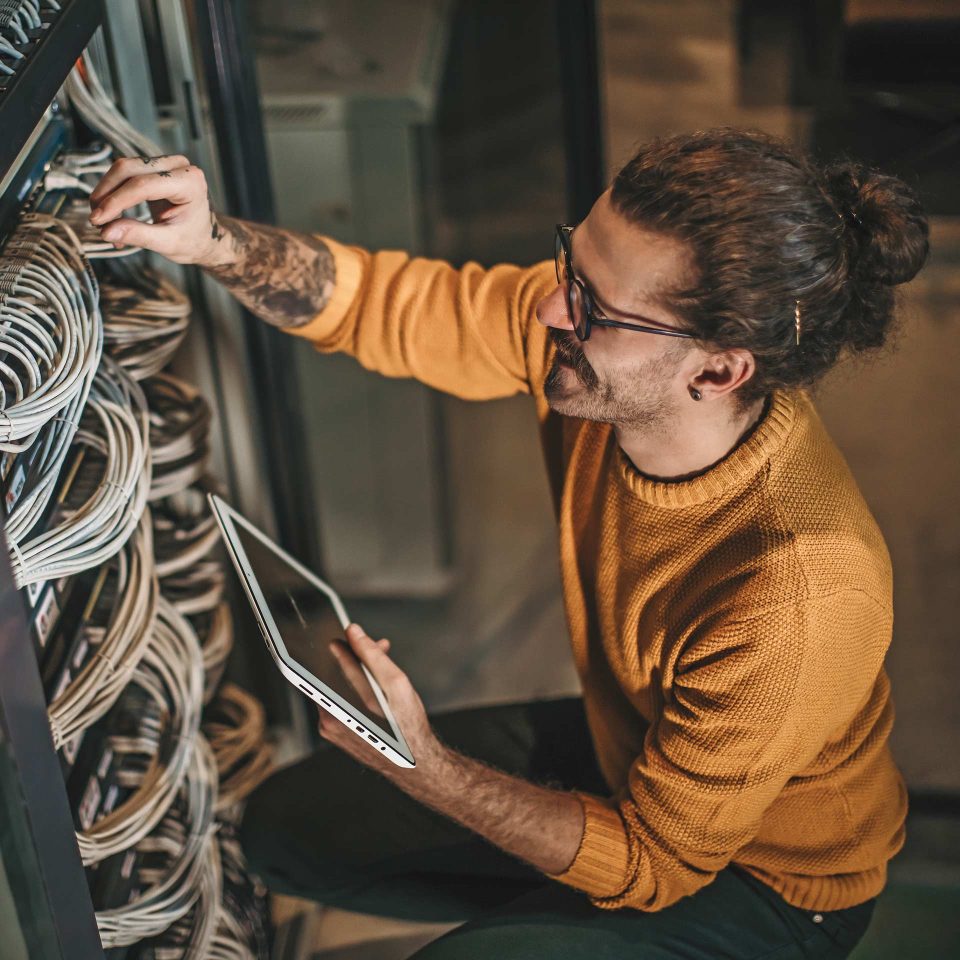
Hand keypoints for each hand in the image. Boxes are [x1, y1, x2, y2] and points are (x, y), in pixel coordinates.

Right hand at [88, 155, 230, 266]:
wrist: (204, 236)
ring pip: (122, 169)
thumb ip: (139, 235)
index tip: (97, 220)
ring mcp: (166, 163)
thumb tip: (105, 232)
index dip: (116, 201)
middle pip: (128, 169)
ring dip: (106, 195)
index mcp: (190, 182)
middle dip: (106, 195)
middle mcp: (178, 165)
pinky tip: (112, 217)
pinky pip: (125, 174)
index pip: (143, 185)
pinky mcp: (154, 167)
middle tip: (96, 222)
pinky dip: (113, 194)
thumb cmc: (192, 241)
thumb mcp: (168, 244)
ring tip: (104, 224)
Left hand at [318, 623, 444, 778]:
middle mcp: (329, 719)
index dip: (344, 644)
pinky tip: (375, 684)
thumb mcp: (395, 683)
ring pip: (338, 686)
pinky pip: (340, 700)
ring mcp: (330, 728)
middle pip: (334, 674)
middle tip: (379, 646)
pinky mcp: (335, 732)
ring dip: (358, 671)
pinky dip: (356, 688)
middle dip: (356, 656)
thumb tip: (353, 632)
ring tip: (381, 662)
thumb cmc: (408, 727)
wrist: (414, 765)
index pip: (329, 663)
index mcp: (339, 707)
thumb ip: (371, 655)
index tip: (353, 632)